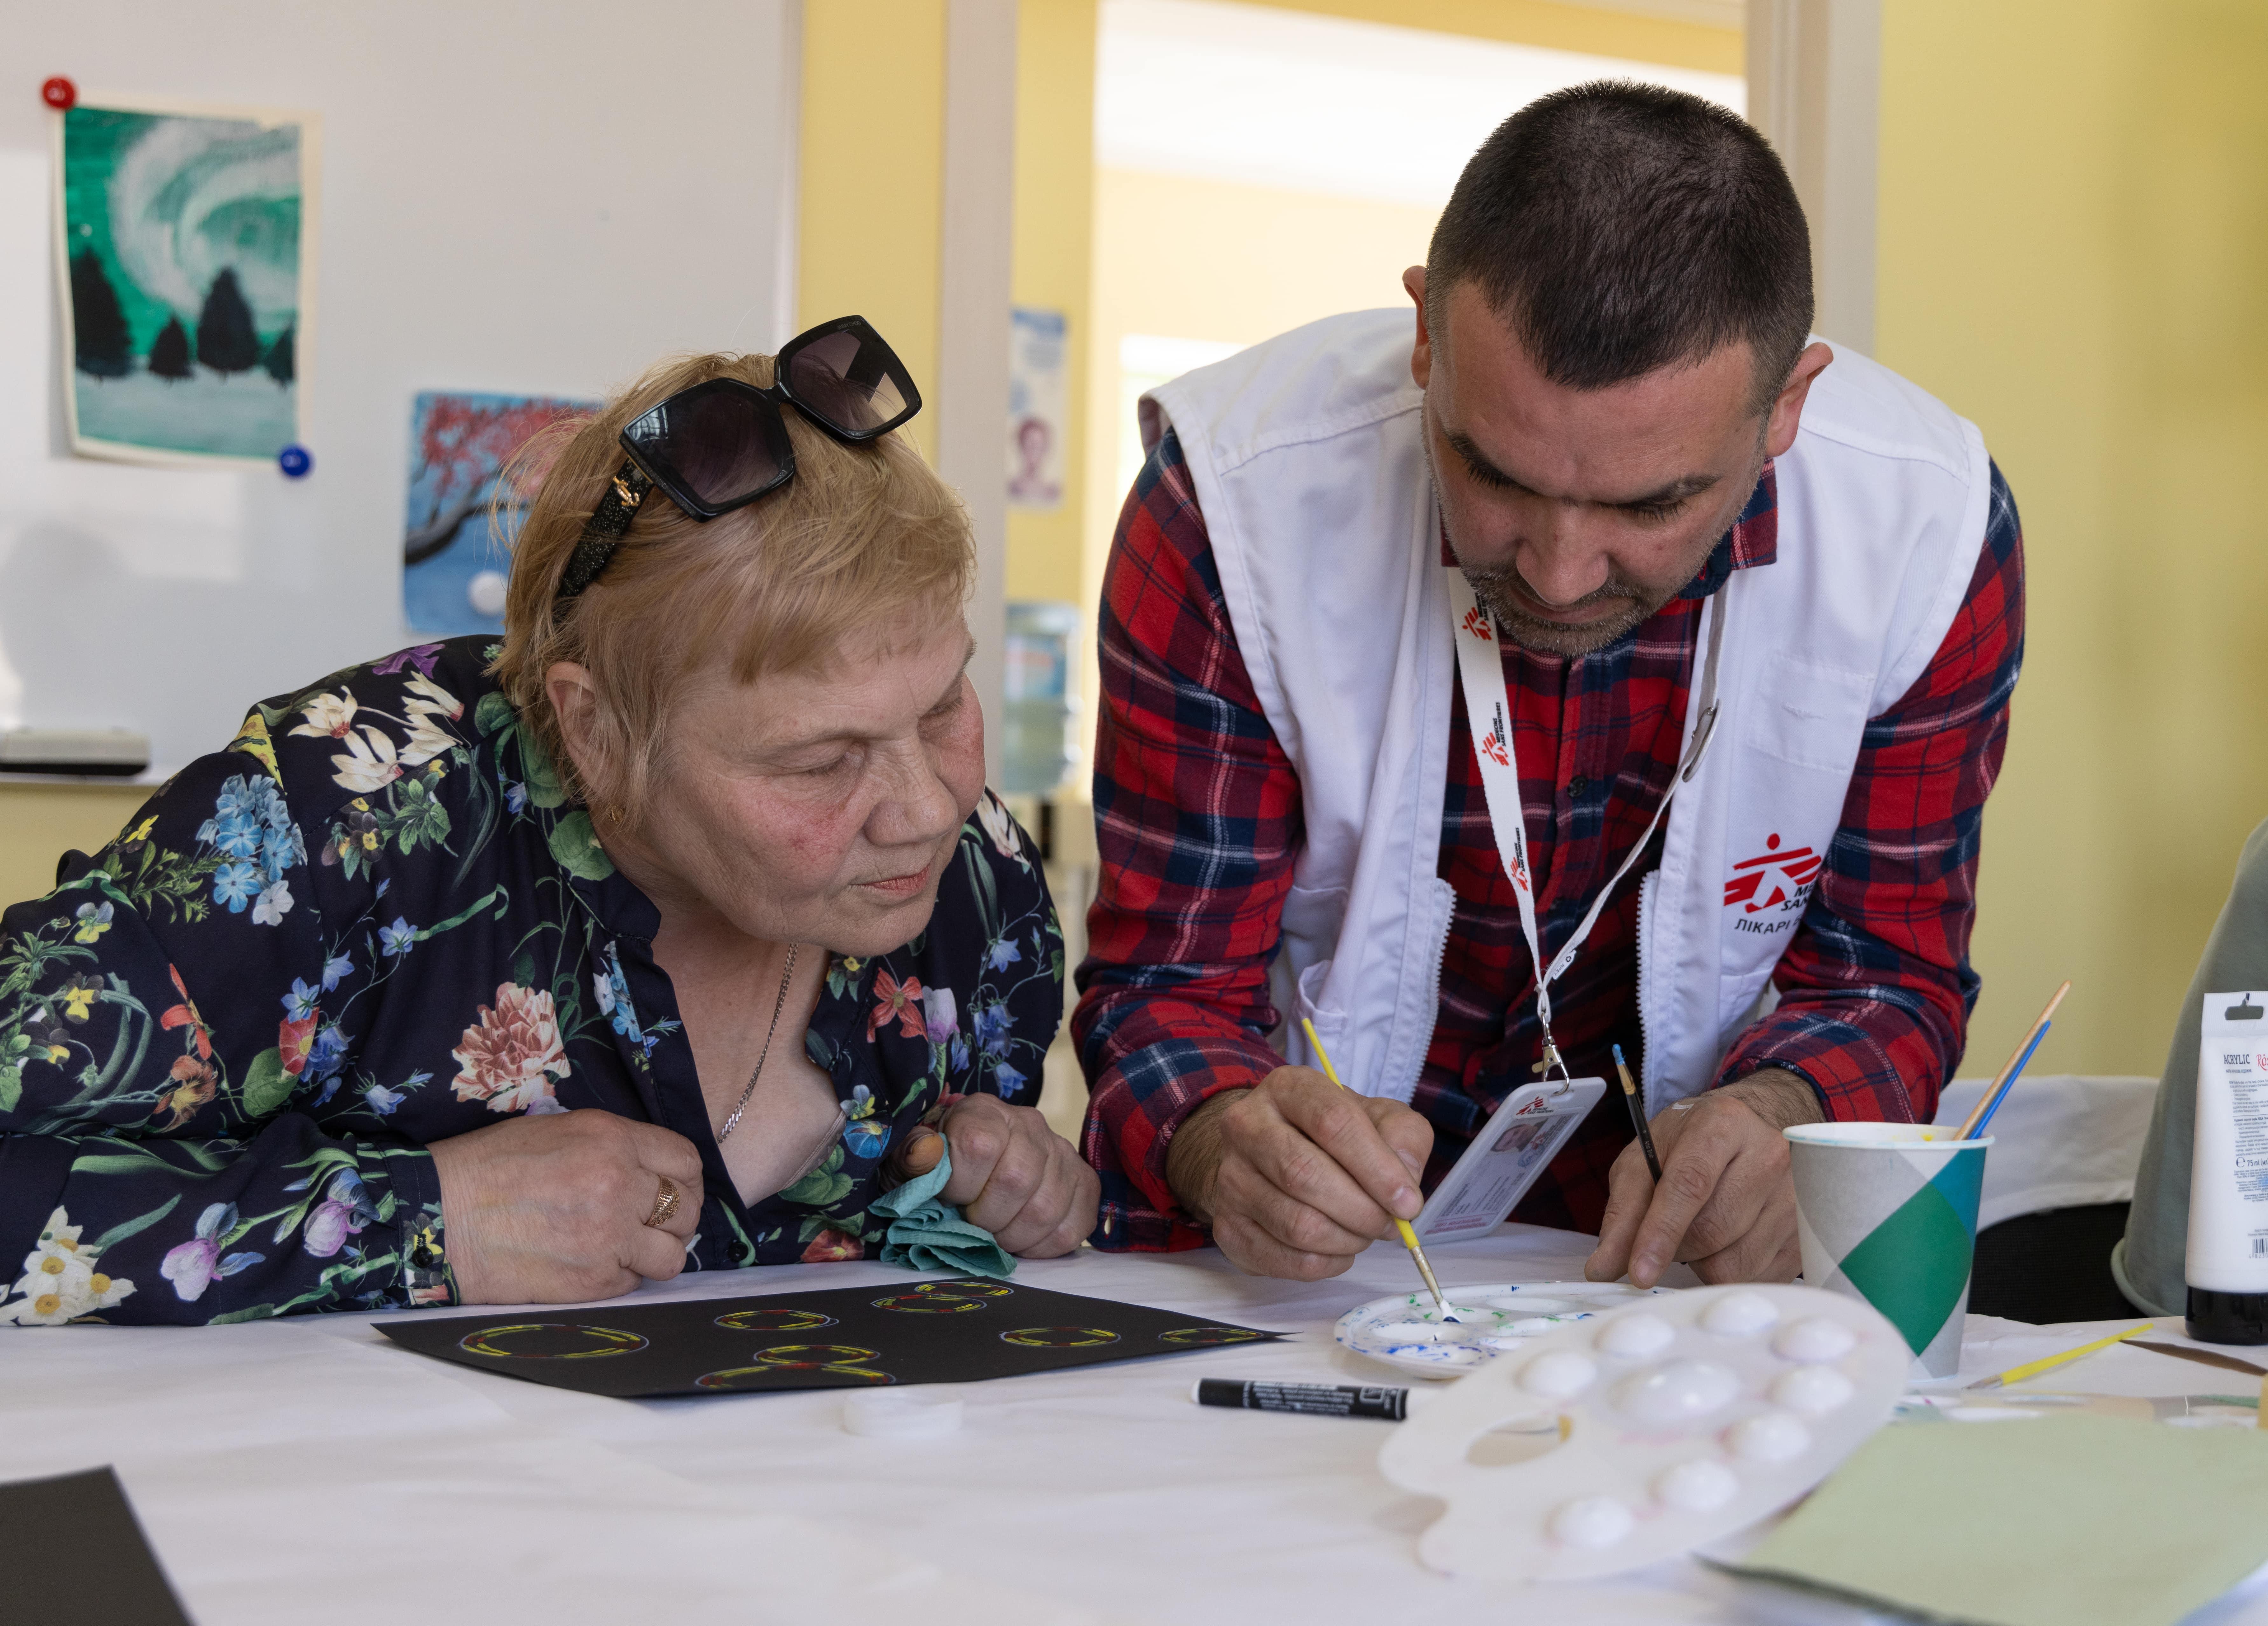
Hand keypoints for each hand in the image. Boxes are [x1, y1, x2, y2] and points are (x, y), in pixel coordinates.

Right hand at [429, 1110, 704, 1303]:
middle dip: (677, 1218)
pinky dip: (620, 1276)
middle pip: (687, 1209)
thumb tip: (651, 1170)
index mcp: (612, 1140)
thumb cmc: (489, 1168)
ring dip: (655, 1253)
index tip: (673, 1189)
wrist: (440, 1217)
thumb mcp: (559, 1130)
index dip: (684, 1179)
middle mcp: (619, 1184)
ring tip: (627, 1247)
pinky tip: (591, 1263)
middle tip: (653, 1223)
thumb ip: (613, 1147)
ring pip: (671, 1255)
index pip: (685, 1161)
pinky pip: (634, 1282)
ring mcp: (609, 1236)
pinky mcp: (592, 1280)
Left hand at [889, 1094, 1098, 1256]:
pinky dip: (1043, 1246)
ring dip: (1013, 1237)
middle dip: (987, 1219)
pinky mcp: (1085, 1183)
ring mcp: (1063, 1154)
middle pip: (1017, 1181)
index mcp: (985, 1112)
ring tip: (996, 1234)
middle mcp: (1030, 1125)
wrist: (983, 1158)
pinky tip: (1023, 1239)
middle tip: (974, 1224)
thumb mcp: (915, 1158)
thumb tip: (925, 1154)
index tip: (948, 1199)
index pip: (979, 1146)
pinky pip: (1073, 1228)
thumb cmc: (946, 1165)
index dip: (959, 1186)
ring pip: (1046, 1210)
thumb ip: (913, 1156)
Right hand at [1163, 1066, 1434, 1280]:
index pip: (1333, 1123)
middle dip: (1362, 1210)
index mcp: (1288, 1089)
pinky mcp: (1228, 1227)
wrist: (1270, 1156)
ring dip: (1347, 1240)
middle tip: (1389, 1224)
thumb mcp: (1378, 1118)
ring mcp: (1230, 1178)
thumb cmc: (1334, 1136)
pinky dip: (1326, 1264)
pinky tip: (1339, 1249)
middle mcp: (1246, 1126)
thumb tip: (1403, 1184)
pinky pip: (1286, 1259)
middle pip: (1305, 1175)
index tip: (1408, 1202)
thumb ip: (1403, 1138)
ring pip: (1297, 1224)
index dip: (1377, 1168)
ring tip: (1364, 1232)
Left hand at [1584, 1068, 1820, 1287]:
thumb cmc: (1693, 1142)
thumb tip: (1602, 1268)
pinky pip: (1760, 1277)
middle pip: (1712, 1231)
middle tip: (1670, 1230)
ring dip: (1704, 1262)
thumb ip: (1623, 1210)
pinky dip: (1732, 1271)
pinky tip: (1730, 1242)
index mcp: (1722, 1125)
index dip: (1661, 1233)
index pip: (1690, 1186)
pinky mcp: (1809, 1231)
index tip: (1639, 1273)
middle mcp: (1770, 1155)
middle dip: (1677, 1246)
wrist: (1757, 1126)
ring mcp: (1798, 1195)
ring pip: (1736, 1262)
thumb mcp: (1646, 1158)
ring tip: (1702, 1228)